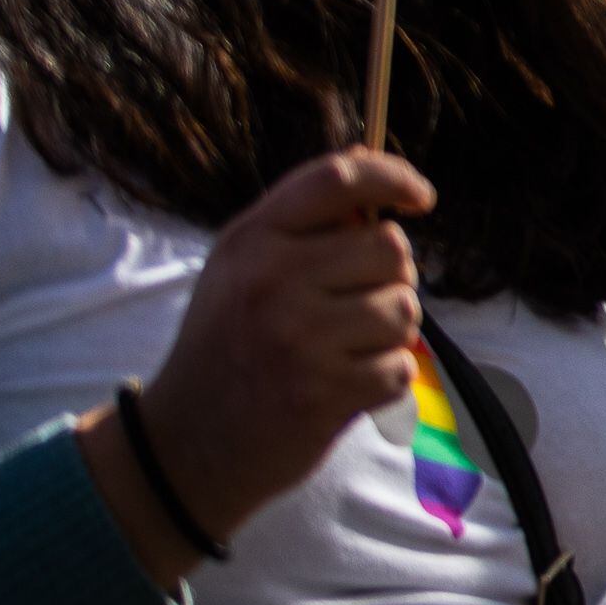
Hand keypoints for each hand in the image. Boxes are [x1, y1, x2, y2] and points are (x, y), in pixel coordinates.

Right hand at [92, 148, 431, 577]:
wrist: (184, 446)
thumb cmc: (227, 346)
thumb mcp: (240, 270)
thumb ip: (301, 221)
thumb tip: (370, 158)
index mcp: (250, 242)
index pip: (335, 180)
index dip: (392, 177)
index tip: (422, 198)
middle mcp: (271, 281)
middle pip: (390, 248)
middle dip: (389, 277)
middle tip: (353, 306)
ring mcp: (297, 338)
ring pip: (404, 308)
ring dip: (390, 332)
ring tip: (344, 348)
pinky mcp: (322, 392)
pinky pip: (400, 367)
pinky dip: (384, 379)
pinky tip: (343, 385)